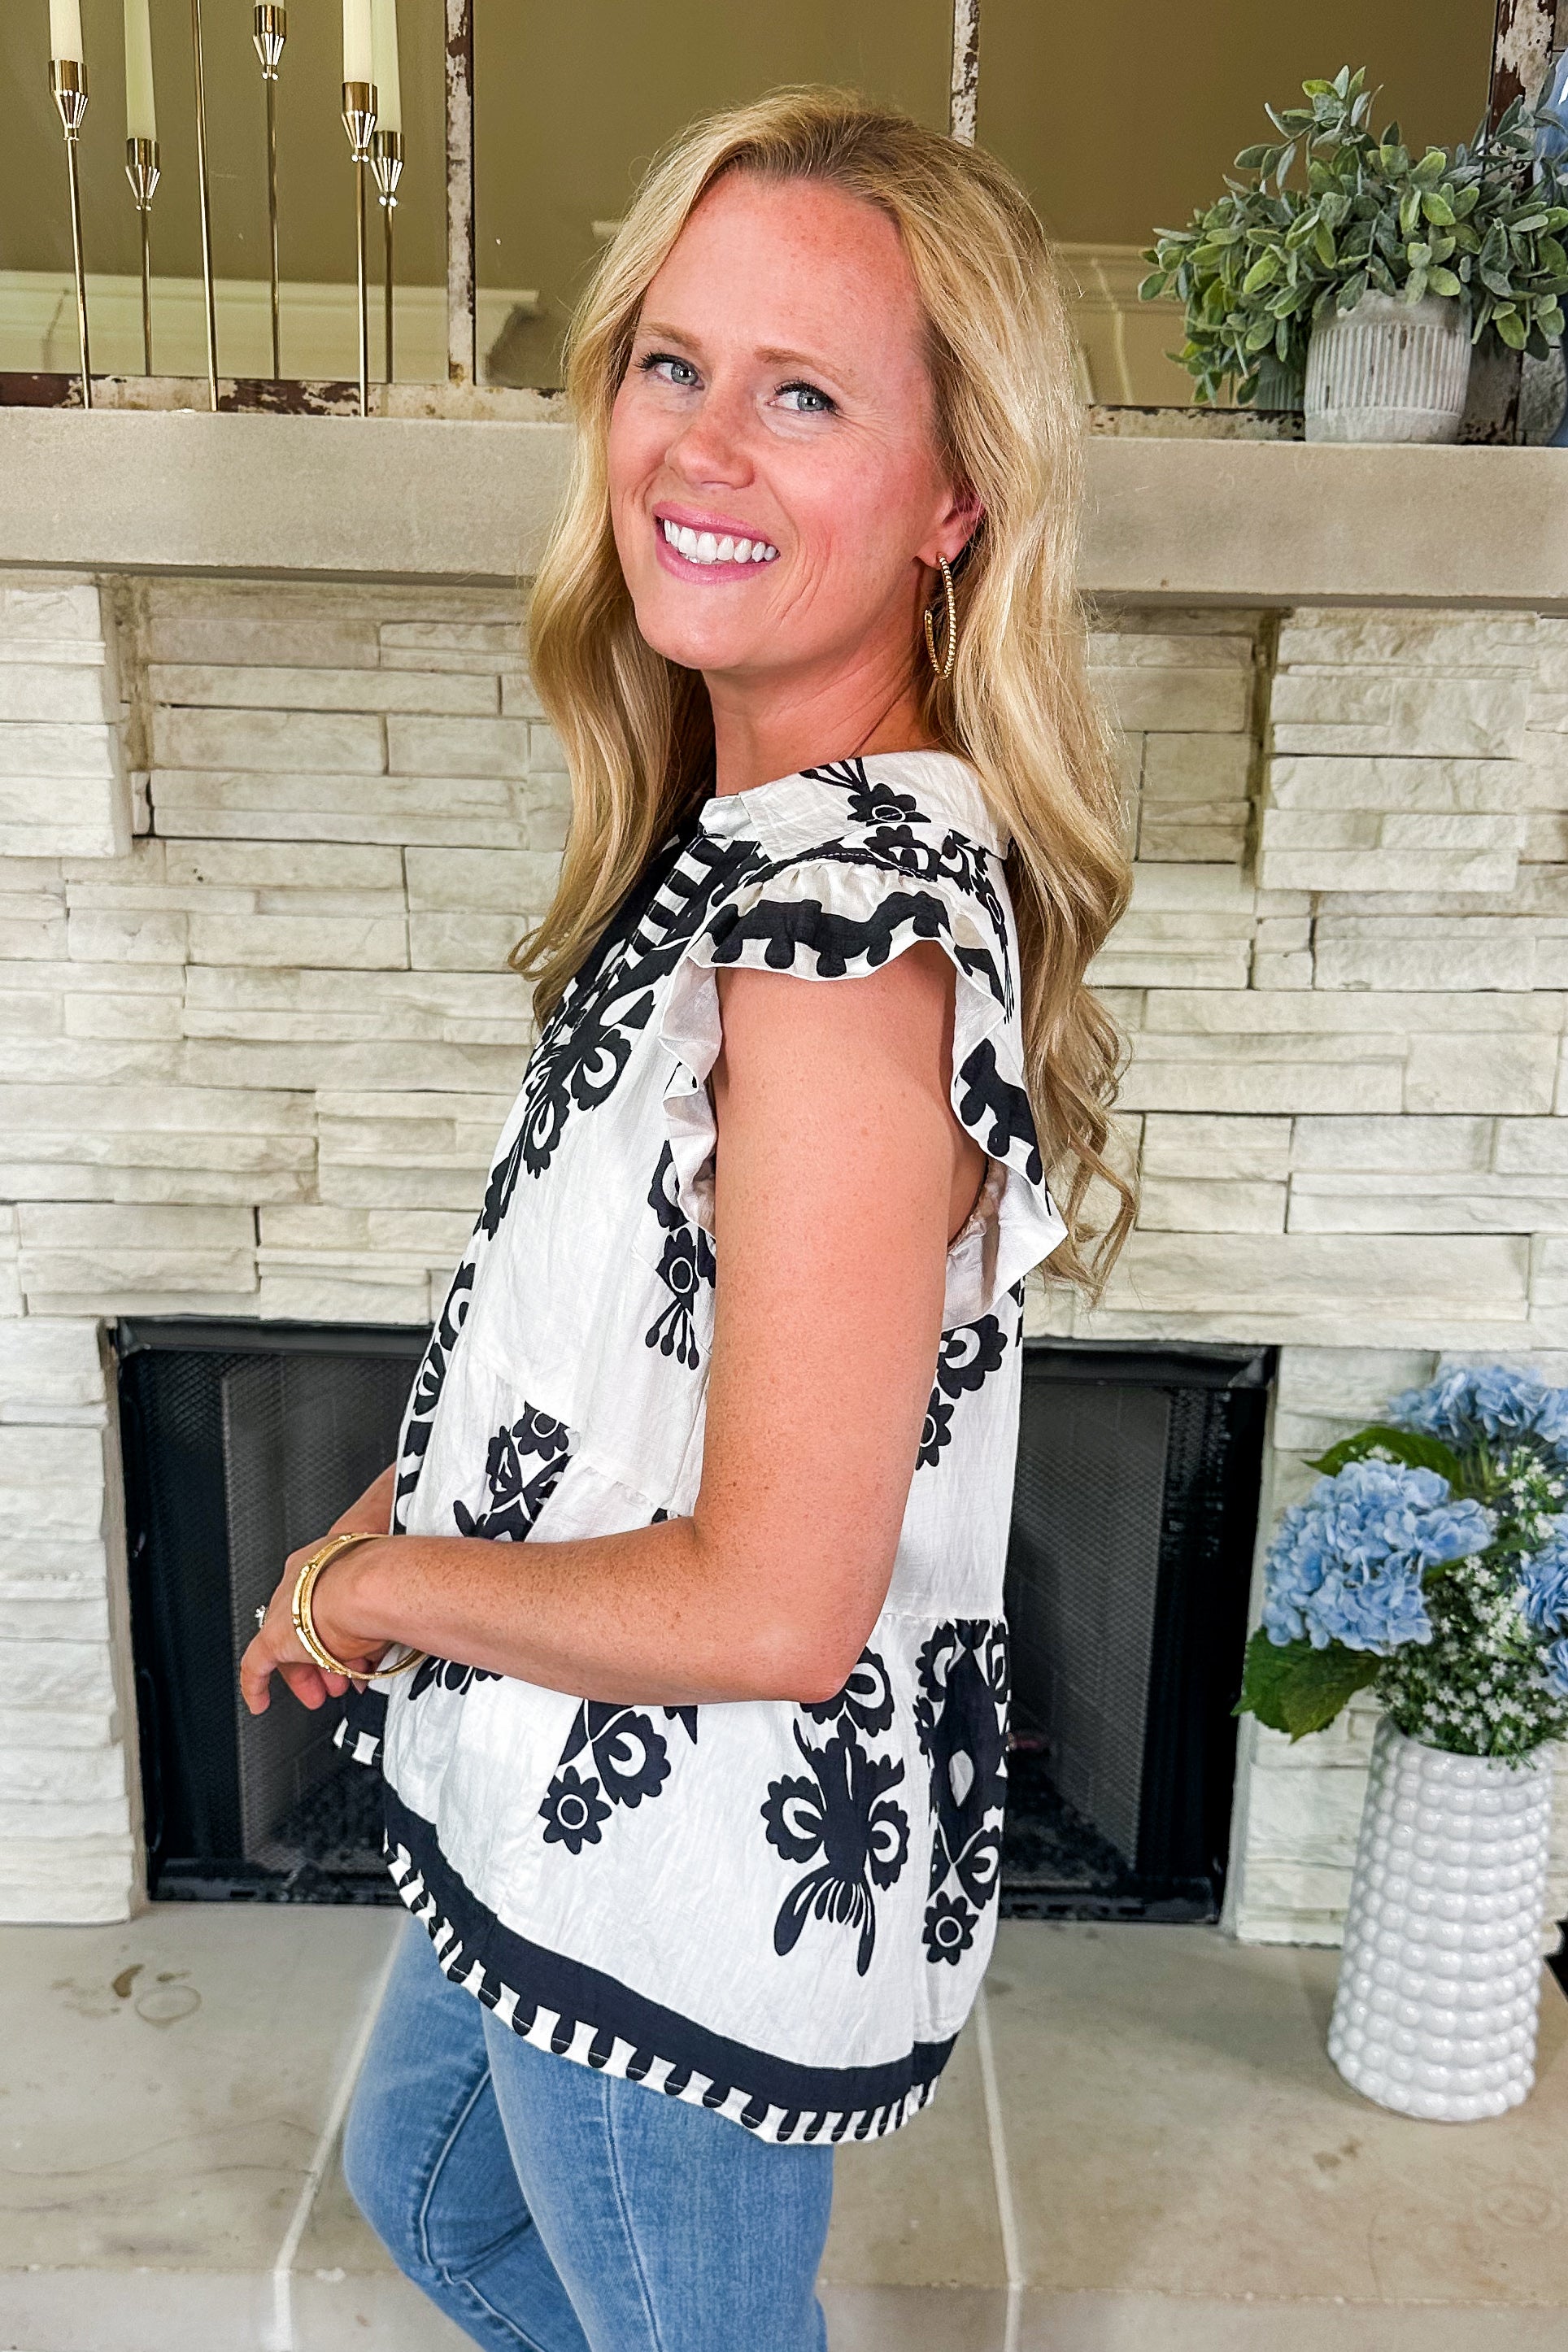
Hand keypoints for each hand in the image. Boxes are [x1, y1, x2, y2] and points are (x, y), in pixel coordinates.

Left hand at [238, 1462, 399, 1716]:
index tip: (351, 1653)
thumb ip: (376, 1629)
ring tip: (330, 1690)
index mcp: (327, 1561)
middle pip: (305, 1625)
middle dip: (324, 1657)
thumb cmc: (388, 1585)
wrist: (372, 1585)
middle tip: (339, 1678)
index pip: (325, 1602)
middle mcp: (302, 1581)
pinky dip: (257, 1686)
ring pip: (290, 1645)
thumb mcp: (382, 1609)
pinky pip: (255, 1666)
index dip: (338, 1632)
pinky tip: (259, 1704)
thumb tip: (385, 1650)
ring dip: (311, 1672)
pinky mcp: (272, 1636)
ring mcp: (285, 1607)